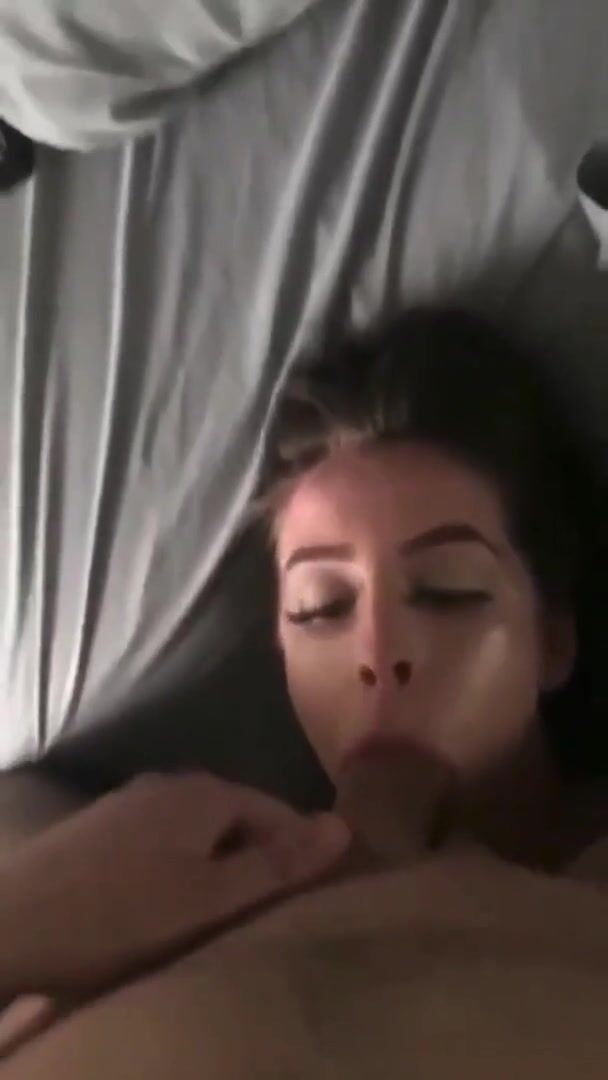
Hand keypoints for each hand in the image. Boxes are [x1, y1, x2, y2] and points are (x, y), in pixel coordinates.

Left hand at [0, 772, 349, 997]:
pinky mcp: (102, 825)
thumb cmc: (123, 914)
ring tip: (222, 912)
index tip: (311, 895)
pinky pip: (164, 838)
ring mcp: (131, 801)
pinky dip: (181, 864)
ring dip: (218, 863)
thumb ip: (279, 865)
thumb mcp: (212, 899)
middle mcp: (171, 783)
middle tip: (267, 912)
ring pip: (198, 828)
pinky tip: (168, 900)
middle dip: (259, 856)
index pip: (277, 811)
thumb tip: (344, 824)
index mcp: (205, 793)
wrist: (14, 921)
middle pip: (237, 816)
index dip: (300, 850)